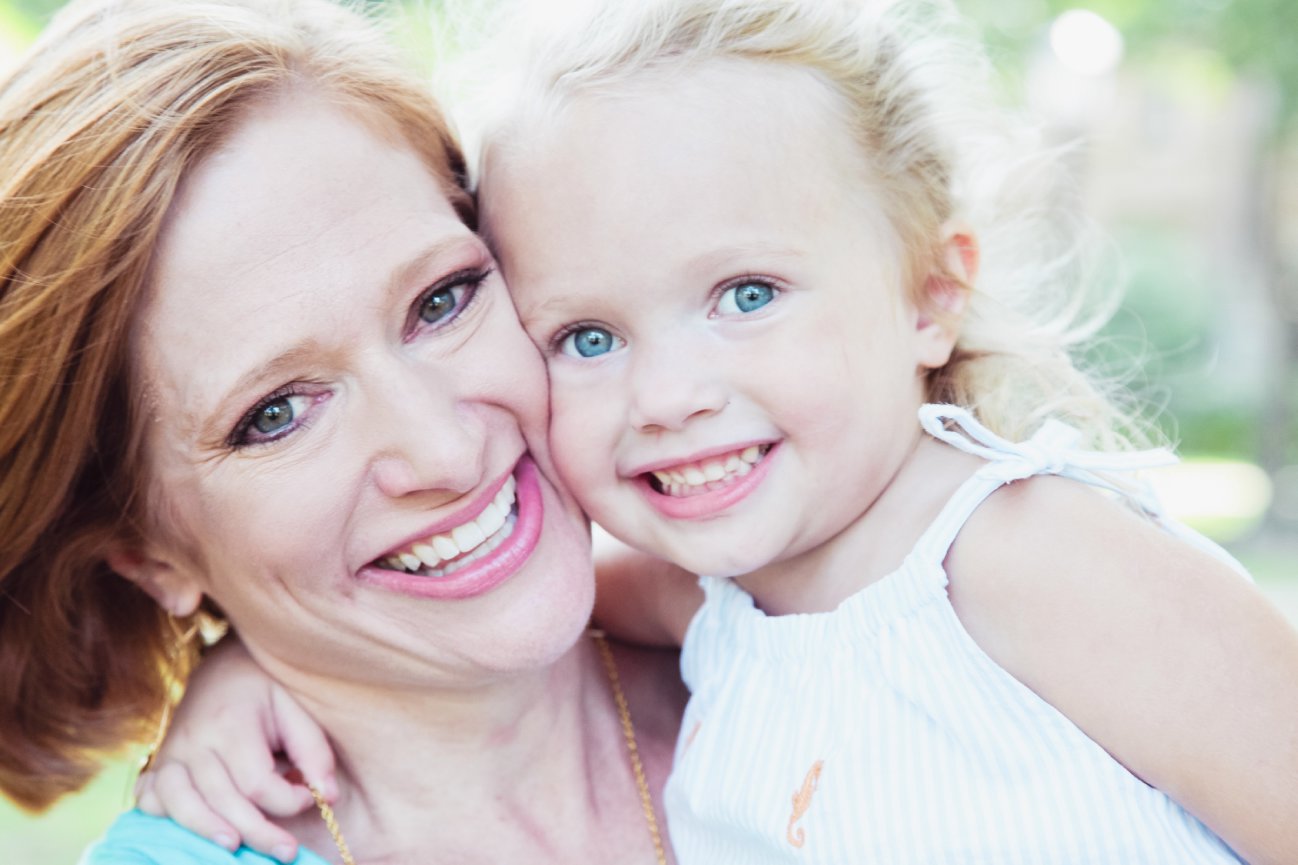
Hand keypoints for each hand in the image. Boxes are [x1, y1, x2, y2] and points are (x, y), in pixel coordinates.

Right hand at [134, 636, 336, 862]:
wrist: (225, 665)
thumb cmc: (268, 691)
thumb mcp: (298, 709)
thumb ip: (315, 752)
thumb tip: (328, 796)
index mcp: (231, 723)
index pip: (257, 782)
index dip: (289, 800)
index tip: (313, 797)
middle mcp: (194, 740)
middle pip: (221, 800)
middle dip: (258, 833)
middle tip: (288, 854)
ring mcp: (171, 752)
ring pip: (179, 802)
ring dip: (205, 831)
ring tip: (233, 849)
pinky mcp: (158, 763)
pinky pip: (150, 797)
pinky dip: (163, 817)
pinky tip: (185, 832)